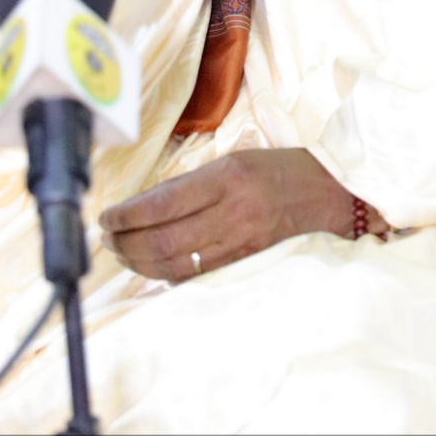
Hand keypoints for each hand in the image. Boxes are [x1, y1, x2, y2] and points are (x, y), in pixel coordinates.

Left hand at [99, 149, 360, 281]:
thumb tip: (144, 205)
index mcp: (227, 177)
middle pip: (164, 238)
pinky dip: (167, 274)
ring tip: (123, 253)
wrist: (329, 194)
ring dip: (140, 262)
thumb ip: (194, 182)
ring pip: (176, 262)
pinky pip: (197, 275)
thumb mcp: (236, 160)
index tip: (106, 217)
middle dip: (126, 242)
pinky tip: (152, 267)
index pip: (163, 203)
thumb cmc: (279, 169)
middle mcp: (233, 210)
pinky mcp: (246, 262)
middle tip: (108, 238)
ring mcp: (241, 241)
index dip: (127, 215)